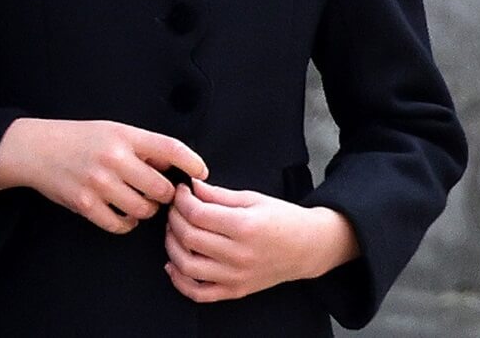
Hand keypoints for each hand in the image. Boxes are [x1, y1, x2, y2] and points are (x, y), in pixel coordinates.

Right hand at [0, 118, 207, 233]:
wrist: (37, 149)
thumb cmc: (80, 138)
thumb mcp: (113, 131)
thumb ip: (142, 146)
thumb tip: (174, 166)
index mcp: (124, 135)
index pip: (169, 148)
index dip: (191, 161)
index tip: (202, 172)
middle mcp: (113, 158)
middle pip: (160, 188)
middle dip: (165, 194)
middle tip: (161, 193)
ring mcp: (98, 183)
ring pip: (143, 209)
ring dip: (147, 210)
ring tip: (141, 202)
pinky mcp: (85, 204)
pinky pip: (120, 225)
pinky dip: (127, 223)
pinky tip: (124, 214)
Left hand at [164, 178, 358, 301]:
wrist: (307, 247)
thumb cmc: (283, 219)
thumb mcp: (253, 198)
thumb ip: (219, 194)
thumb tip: (192, 187)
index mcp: (244, 226)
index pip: (197, 214)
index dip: (182, 200)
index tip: (181, 191)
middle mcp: (238, 254)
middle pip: (189, 237)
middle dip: (174, 218)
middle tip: (176, 207)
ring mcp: (236, 276)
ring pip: (187, 266)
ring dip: (172, 246)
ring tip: (174, 231)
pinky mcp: (235, 291)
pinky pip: (199, 293)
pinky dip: (180, 281)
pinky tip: (175, 264)